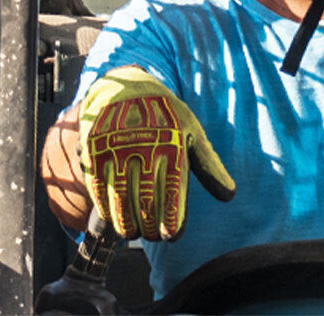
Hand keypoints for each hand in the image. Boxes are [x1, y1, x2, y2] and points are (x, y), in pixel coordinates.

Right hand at [78, 66, 235, 240]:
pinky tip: (114, 219)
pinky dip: (105, 208)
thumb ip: (209, 165)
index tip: (171, 235)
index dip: (171, 217)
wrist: (126, 87)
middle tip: (154, 237)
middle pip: (144, 199)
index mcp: (170, 144)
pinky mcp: (94, 150)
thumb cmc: (166, 116)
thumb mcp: (192, 132)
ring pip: (120, 198)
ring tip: (134, 233)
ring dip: (126, 223)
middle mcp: (142, 147)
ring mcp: (115, 149)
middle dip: (150, 225)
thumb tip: (229, 195)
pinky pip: (98, 187)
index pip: (171, 190)